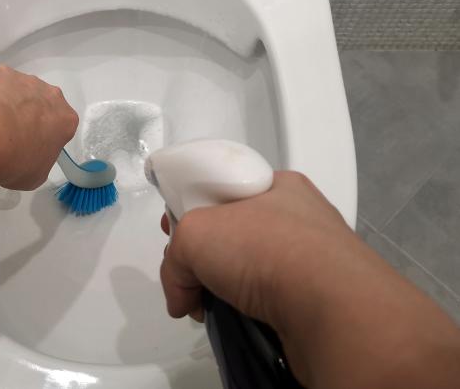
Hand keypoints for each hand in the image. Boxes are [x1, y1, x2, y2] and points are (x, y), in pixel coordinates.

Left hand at [0, 66, 77, 189]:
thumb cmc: (16, 159)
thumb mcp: (36, 175)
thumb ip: (39, 162)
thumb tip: (27, 160)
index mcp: (65, 119)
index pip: (60, 125)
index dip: (44, 136)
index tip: (30, 146)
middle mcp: (48, 94)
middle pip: (41, 103)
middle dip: (28, 115)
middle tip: (10, 135)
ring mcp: (22, 80)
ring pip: (16, 91)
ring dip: (6, 104)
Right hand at [159, 171, 459, 388]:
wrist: (331, 309)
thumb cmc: (266, 249)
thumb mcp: (193, 232)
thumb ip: (174, 258)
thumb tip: (182, 298)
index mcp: (276, 186)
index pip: (225, 191)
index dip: (194, 209)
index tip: (174, 230)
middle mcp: (298, 220)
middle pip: (233, 234)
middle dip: (205, 256)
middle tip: (188, 274)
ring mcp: (312, 262)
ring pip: (250, 272)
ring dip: (224, 288)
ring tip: (211, 304)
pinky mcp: (317, 301)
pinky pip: (269, 302)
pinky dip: (247, 312)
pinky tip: (238, 319)